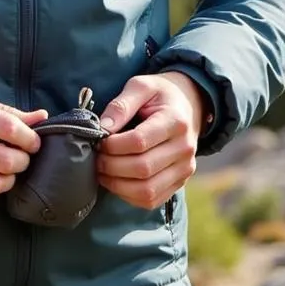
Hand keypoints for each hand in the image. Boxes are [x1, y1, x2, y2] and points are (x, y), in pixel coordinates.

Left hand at [95, 72, 203, 209]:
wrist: (188, 104)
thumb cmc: (160, 95)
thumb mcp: (141, 86)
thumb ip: (121, 105)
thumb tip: (102, 127)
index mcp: (175, 121)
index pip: (139, 141)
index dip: (113, 145)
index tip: (99, 140)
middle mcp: (184, 149)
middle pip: (142, 169)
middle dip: (111, 166)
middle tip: (96, 157)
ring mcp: (185, 169)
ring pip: (147, 190)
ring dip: (117, 185)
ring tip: (102, 171)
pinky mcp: (180, 182)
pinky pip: (152, 200)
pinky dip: (129, 195)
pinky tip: (116, 181)